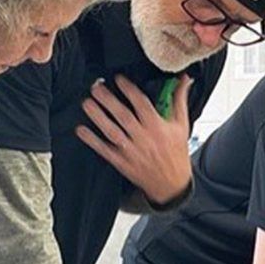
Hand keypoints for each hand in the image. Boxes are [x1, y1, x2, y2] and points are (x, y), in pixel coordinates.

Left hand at [76, 74, 192, 204]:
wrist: (172, 184)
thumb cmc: (176, 153)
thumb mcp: (182, 125)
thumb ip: (179, 100)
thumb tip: (183, 79)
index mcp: (158, 127)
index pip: (141, 104)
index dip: (129, 90)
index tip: (118, 79)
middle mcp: (143, 138)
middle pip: (123, 116)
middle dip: (108, 100)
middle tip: (95, 87)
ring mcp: (131, 151)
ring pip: (111, 131)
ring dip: (97, 117)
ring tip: (86, 103)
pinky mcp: (122, 162)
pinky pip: (104, 150)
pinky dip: (92, 140)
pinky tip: (81, 130)